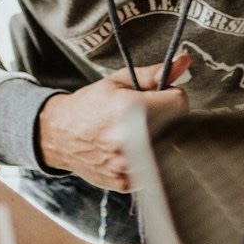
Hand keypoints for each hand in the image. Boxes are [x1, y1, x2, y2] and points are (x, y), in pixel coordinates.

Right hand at [36, 51, 189, 191]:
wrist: (59, 134)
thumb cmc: (89, 106)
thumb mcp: (118, 81)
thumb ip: (154, 74)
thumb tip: (184, 61)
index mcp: (130, 110)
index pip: (179, 103)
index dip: (170, 97)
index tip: (158, 98)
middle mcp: (129, 141)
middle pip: (176, 127)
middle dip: (165, 119)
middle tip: (144, 116)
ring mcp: (127, 165)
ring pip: (166, 150)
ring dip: (157, 140)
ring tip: (134, 133)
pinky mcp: (125, 182)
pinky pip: (152, 169)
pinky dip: (145, 159)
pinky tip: (128, 150)